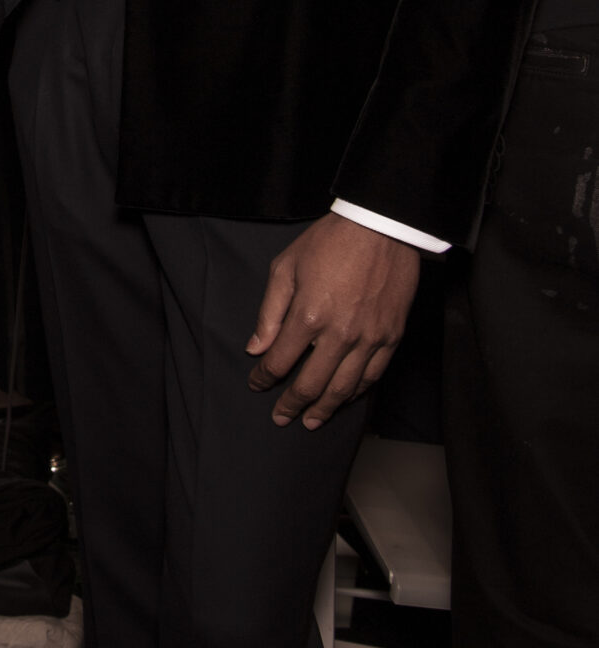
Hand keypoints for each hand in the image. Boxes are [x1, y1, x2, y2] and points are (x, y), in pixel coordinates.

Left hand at [247, 212, 419, 428]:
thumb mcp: (286, 267)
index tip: (256, 384)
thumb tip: (256, 347)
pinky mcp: (391, 337)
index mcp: (308, 316)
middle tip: (280, 417)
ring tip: (311, 421)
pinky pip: (373, 376)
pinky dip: (356, 393)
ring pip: (344, 389)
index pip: (279, 361)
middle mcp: (339, 334)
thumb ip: (269, 312)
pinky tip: (344, 400)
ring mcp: (369, 338)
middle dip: (291, 404)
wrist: (381, 227)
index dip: (264, 377)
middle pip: (311, 384)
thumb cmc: (330, 242)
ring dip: (324, 409)